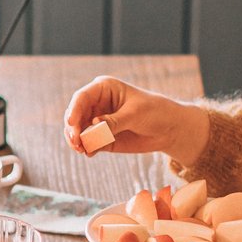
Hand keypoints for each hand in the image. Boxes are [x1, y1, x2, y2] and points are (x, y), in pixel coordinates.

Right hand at [62, 77, 209, 160]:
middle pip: (75, 115)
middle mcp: (96, 103)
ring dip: (77, 141)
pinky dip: (86, 148)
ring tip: (83, 150)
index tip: (72, 124)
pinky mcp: (101, 138)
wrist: (170, 129)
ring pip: (78, 131)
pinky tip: (90, 153)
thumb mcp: (135, 114)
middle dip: (73, 129)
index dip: (74, 110)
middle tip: (77, 142)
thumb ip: (113, 122)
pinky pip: (88, 143)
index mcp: (103, 88)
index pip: (82, 98)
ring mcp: (97, 121)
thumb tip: (92, 128)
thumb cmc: (155, 112)